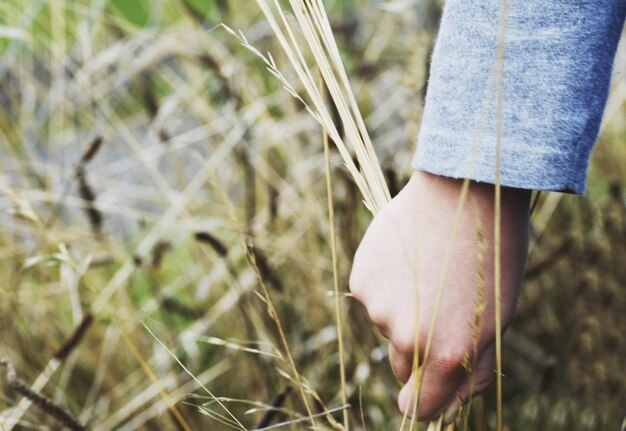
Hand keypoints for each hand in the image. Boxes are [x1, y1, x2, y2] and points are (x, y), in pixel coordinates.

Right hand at [349, 170, 530, 420]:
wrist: (464, 191)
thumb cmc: (491, 256)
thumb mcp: (498, 319)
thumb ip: (471, 370)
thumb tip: (450, 404)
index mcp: (445, 352)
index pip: (418, 407)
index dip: (424, 401)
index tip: (427, 390)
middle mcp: (405, 335)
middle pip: (401, 366)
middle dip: (416, 350)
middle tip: (440, 309)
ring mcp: (377, 306)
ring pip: (386, 326)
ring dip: (402, 310)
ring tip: (428, 272)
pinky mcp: (361, 278)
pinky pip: (372, 297)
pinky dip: (386, 286)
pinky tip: (408, 258)